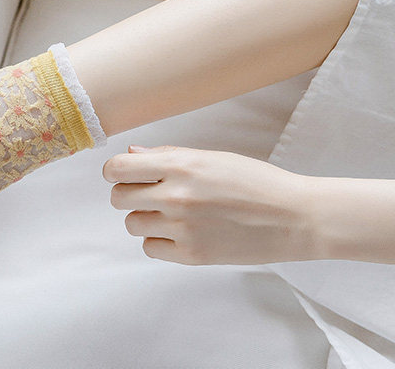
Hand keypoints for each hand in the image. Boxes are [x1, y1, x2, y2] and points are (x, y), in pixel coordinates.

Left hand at [102, 145, 316, 264]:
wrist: (295, 217)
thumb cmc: (255, 181)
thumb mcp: (211, 157)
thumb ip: (167, 155)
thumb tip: (132, 154)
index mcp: (181, 165)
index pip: (118, 169)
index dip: (114, 171)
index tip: (121, 174)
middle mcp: (177, 196)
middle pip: (119, 198)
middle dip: (128, 194)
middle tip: (148, 193)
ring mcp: (183, 228)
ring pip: (132, 224)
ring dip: (143, 217)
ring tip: (169, 213)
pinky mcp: (192, 256)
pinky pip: (151, 248)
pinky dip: (158, 241)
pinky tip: (179, 232)